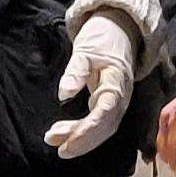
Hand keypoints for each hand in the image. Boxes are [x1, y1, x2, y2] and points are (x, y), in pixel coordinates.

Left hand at [46, 16, 138, 155]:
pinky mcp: (111, 103)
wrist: (120, 30)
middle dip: (82, 140)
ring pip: (103, 128)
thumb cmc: (102, 39)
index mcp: (116, 83)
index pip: (104, 113)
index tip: (66, 142)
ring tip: (54, 139)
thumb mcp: (85, 51)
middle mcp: (121, 97)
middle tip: (56, 146)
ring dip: (81, 138)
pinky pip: (101, 123)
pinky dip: (84, 131)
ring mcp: (118, 102)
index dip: (87, 131)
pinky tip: (66, 133)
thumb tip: (63, 94)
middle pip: (105, 126)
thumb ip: (76, 72)